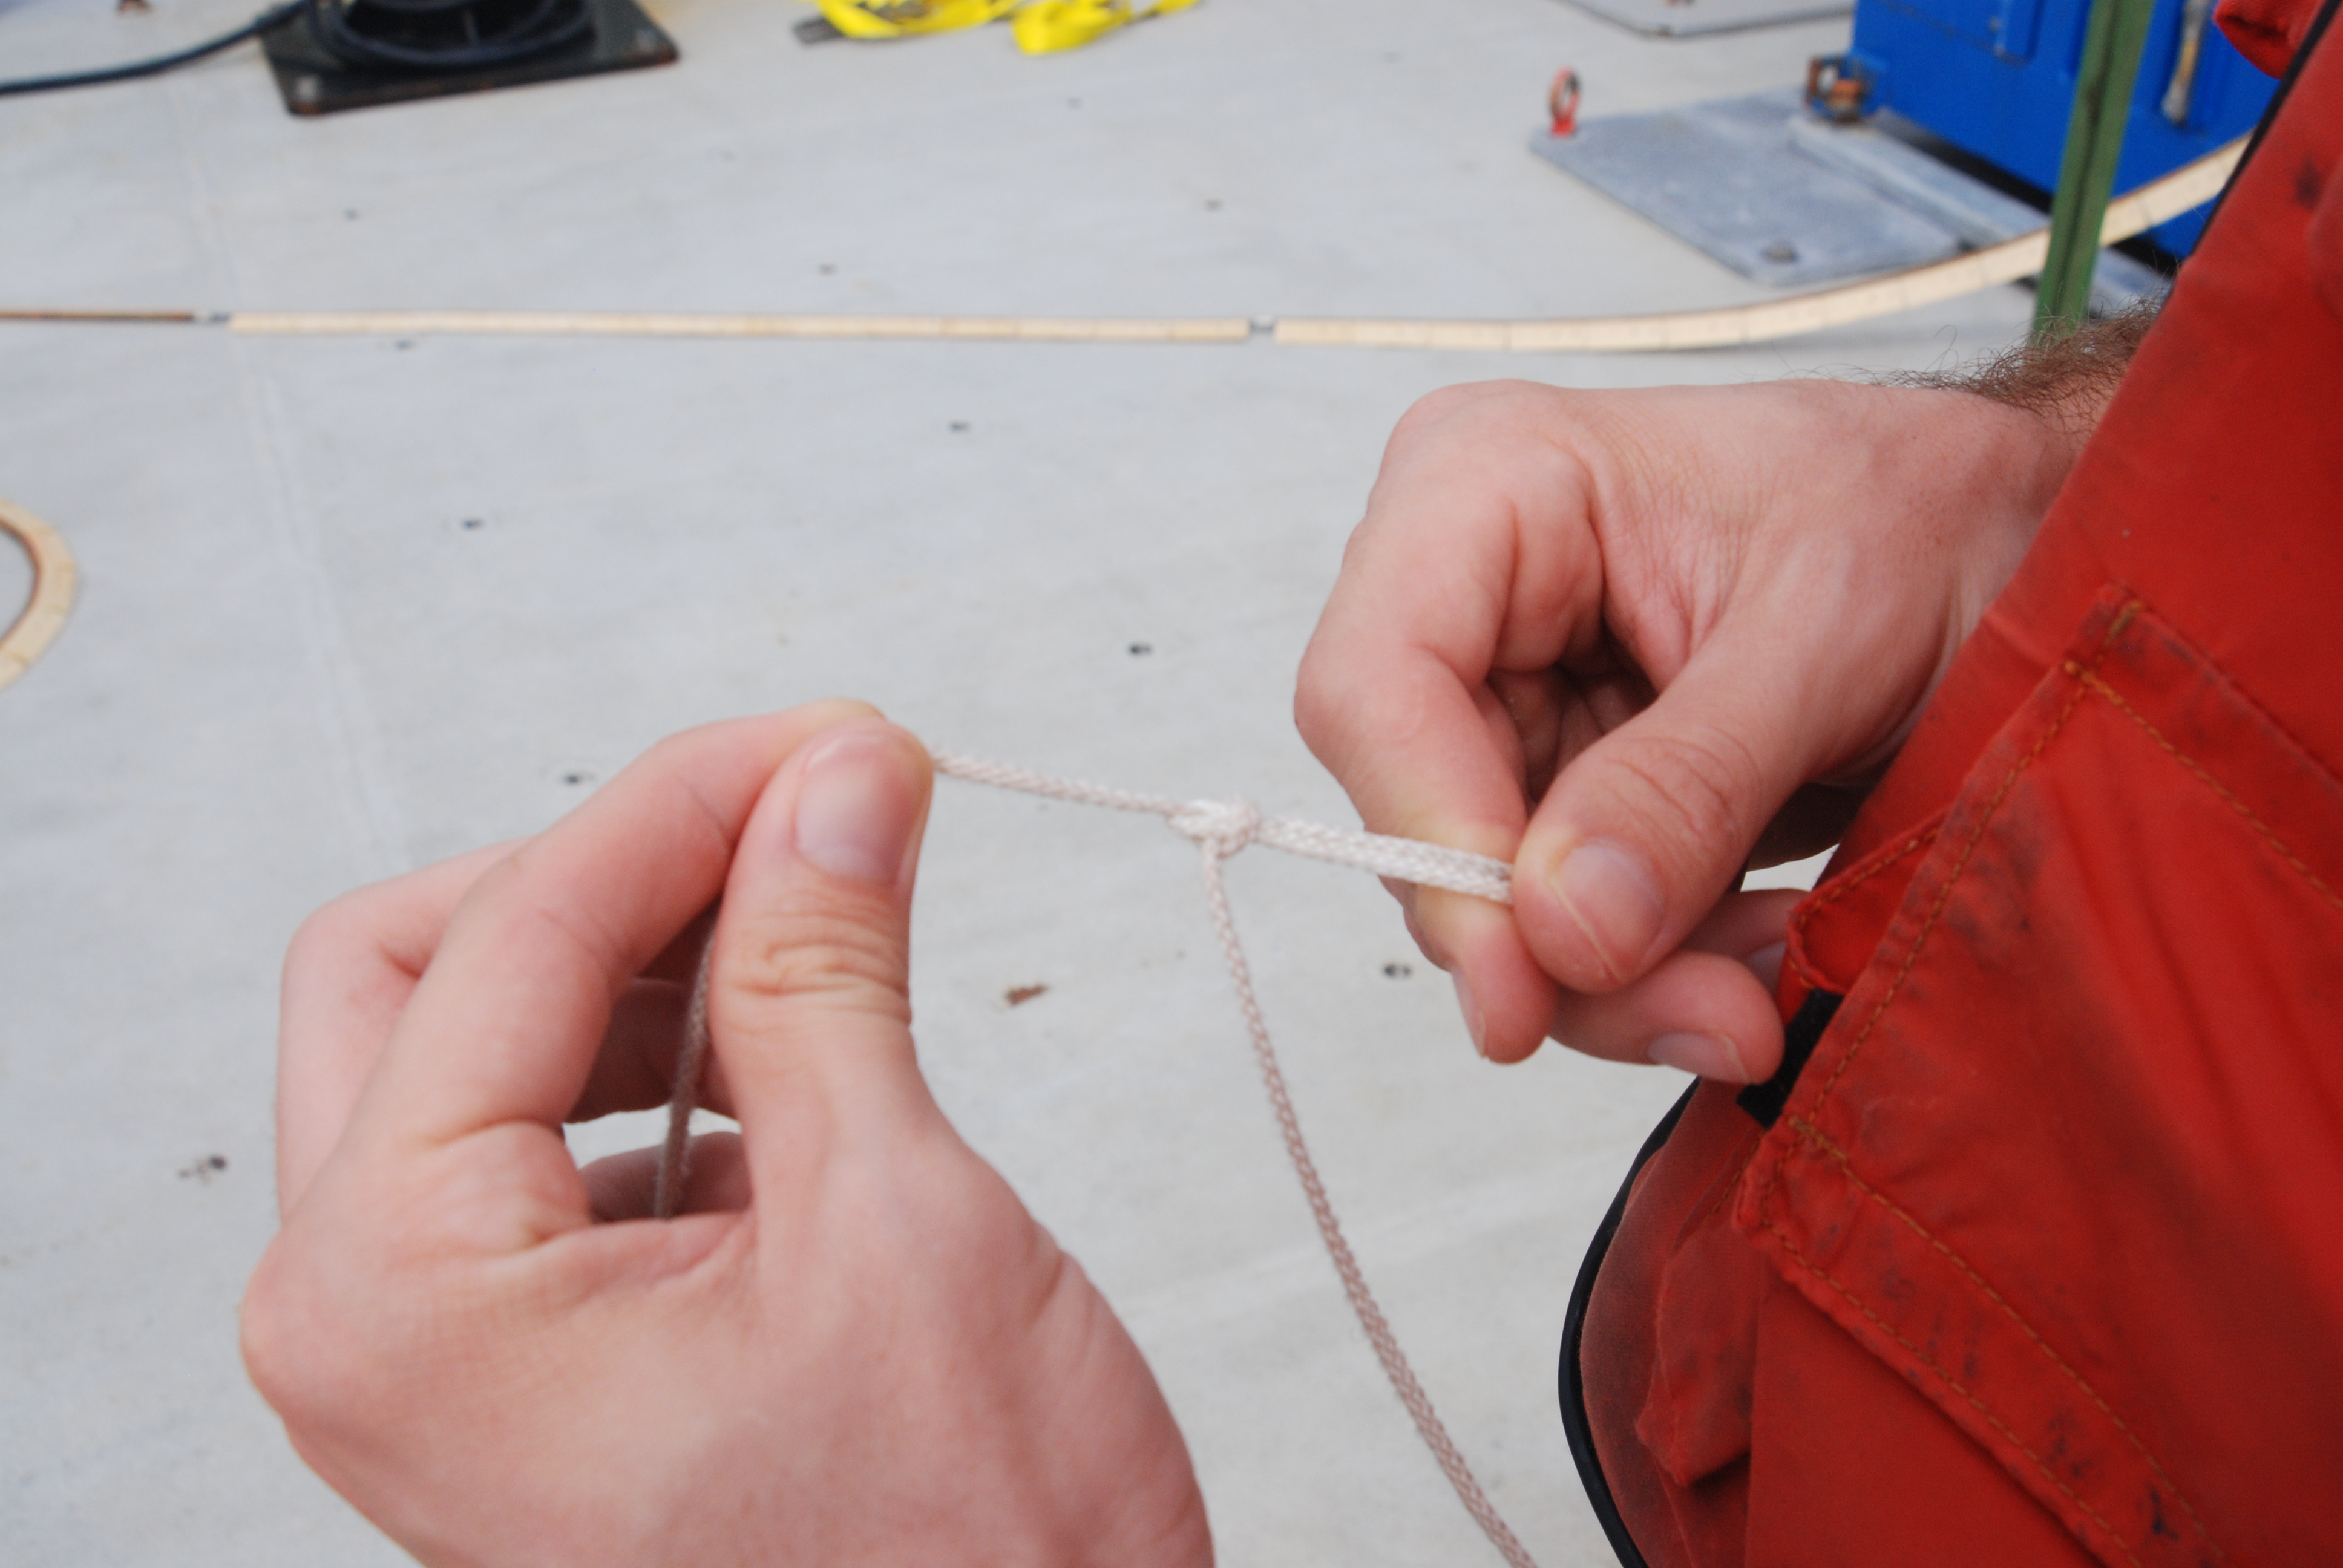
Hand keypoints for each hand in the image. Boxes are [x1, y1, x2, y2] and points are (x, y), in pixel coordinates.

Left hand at [242, 704, 1209, 1567]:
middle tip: (801, 813)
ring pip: (485, 1053)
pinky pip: (555, 1154)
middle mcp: (371, 1327)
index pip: (509, 938)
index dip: (683, 802)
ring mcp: (444, 1356)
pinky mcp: (533, 1369)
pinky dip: (676, 1070)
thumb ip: (828, 962)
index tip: (831, 737)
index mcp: (398, 1291)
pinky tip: (806, 1059)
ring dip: (657, 962)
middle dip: (619, 874)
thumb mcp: (894, 1216)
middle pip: (425, 974)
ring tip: (825, 922)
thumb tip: (833, 779)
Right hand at [1295, 379, 2076, 1078]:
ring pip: (1490, 895)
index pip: (1376, 687)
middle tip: (1716, 1018)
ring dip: (1630, 972)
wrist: (2015, 538)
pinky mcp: (1561, 782)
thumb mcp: (1829, 635)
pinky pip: (1562, 917)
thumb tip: (1564, 928)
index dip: (1434, 845)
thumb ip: (1689, 782)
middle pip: (1425, 816)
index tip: (1528, 982)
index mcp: (1485, 483)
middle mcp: (1463, 591)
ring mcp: (1505, 695)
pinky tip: (1759, 951)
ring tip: (1770, 981)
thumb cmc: (1927, 511)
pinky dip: (1661, 964)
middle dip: (1563, 944)